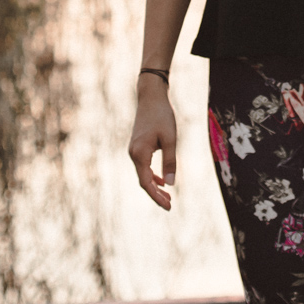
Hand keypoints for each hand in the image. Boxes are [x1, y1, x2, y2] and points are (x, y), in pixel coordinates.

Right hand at [128, 76, 177, 210]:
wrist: (151, 97)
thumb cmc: (162, 116)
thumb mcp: (170, 139)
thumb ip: (170, 162)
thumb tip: (170, 184)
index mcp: (140, 154)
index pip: (146, 183)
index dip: (156, 196)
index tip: (168, 206)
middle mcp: (133, 154)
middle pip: (144, 181)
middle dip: (156, 194)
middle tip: (170, 205)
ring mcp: (134, 150)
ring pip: (143, 174)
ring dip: (155, 186)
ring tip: (168, 197)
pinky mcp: (138, 146)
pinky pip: (144, 166)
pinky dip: (152, 175)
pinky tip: (162, 181)